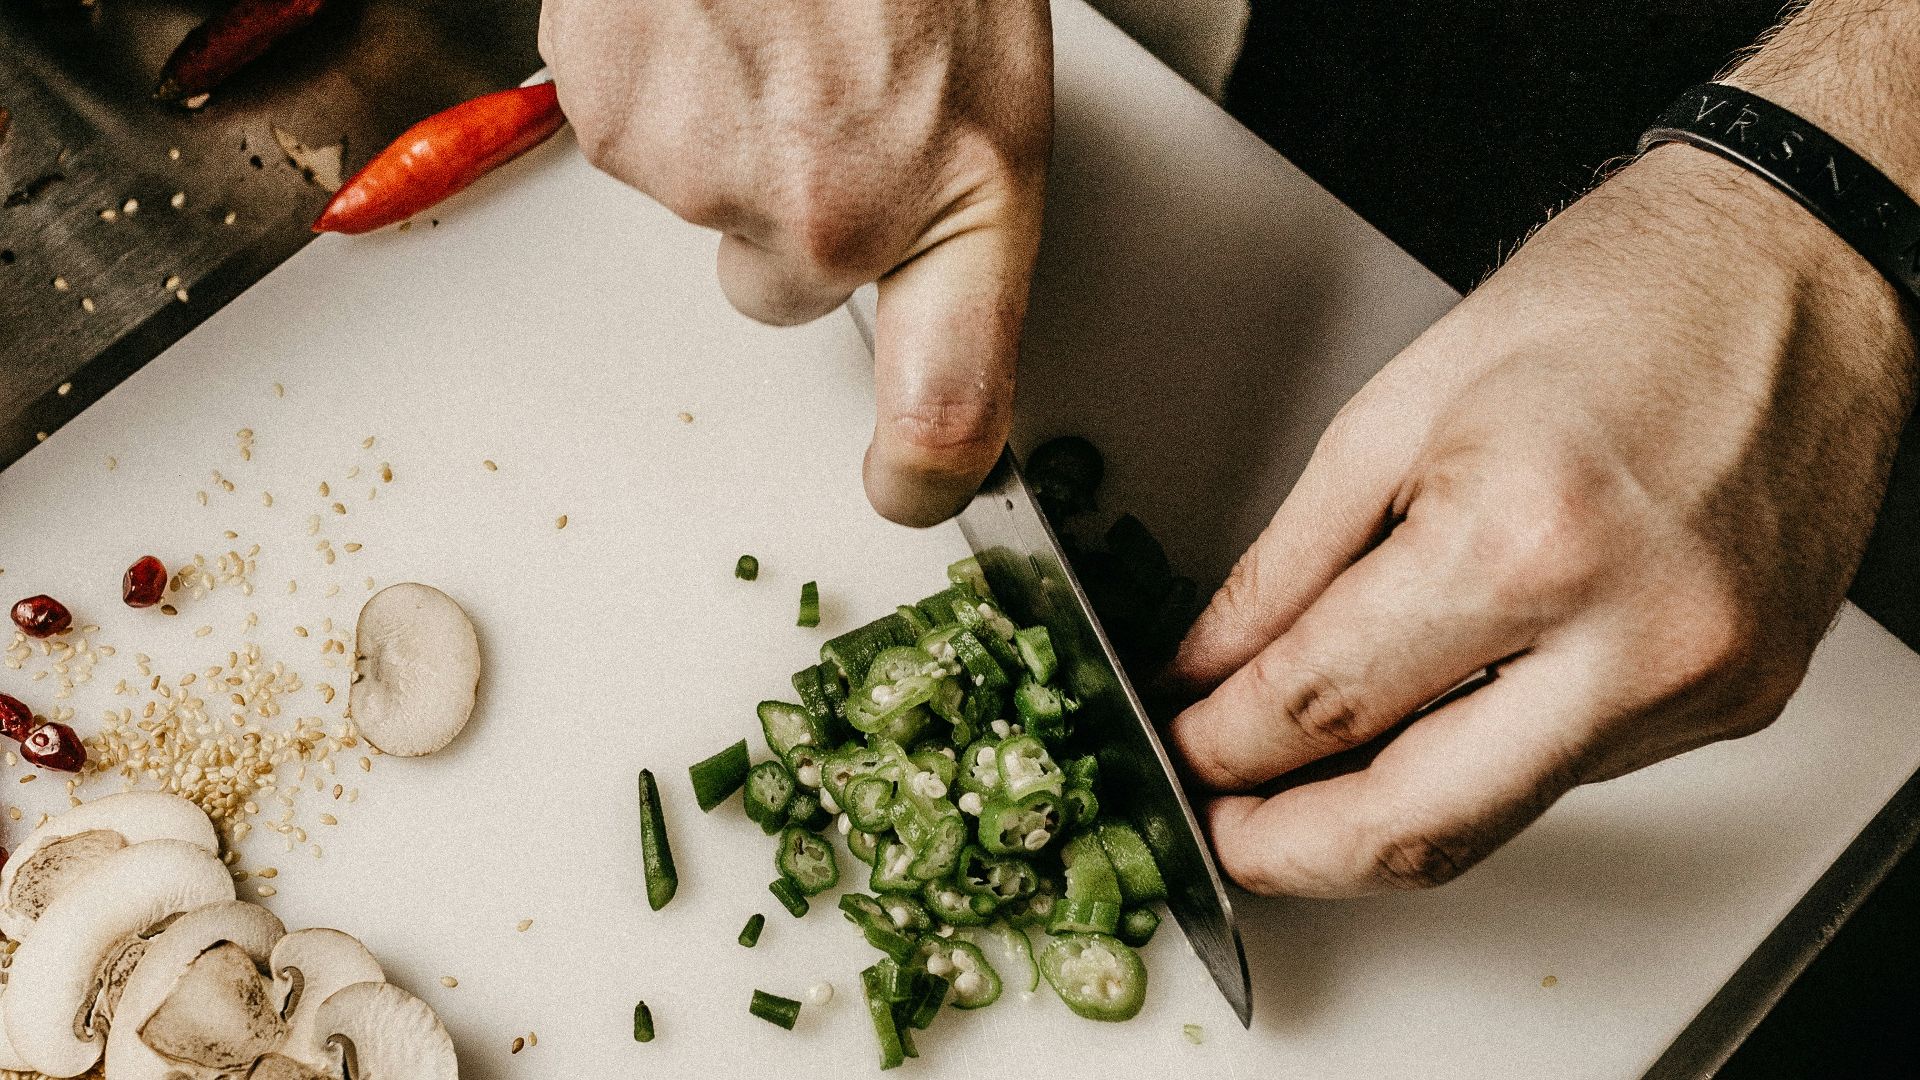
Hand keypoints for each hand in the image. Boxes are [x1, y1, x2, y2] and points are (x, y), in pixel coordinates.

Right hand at [539, 0, 1052, 524]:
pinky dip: (659, 81)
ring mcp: (709, 172)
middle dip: (792, 211)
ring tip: (768, 21)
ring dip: (726, 128)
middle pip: (779, 287)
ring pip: (700, 201)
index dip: (925, 471)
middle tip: (823, 93)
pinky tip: (706, 10)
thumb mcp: (988, 74)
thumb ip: (946, 206)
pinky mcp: (612, 117)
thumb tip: (899, 287)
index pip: (953, 404)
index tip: (906, 487)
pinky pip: (630, 134)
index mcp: (961, 196)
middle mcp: (830, 213)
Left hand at [1166, 145, 1916, 896]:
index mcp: (1524, 539)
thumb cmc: (1614, 297)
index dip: (1222, 746)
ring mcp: (1698, 683)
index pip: (1325, 703)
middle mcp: (1630, 636)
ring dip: (1378, 820)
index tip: (1181, 748)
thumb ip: (1285, 564)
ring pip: (1495, 820)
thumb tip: (1209, 667)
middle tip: (1220, 828)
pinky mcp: (1740, 701)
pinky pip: (1570, 773)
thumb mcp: (1396, 409)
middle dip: (1289, 852)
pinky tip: (1426, 723)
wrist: (1797, 266)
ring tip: (1298, 784)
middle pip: (1417, 826)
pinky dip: (1477, 764)